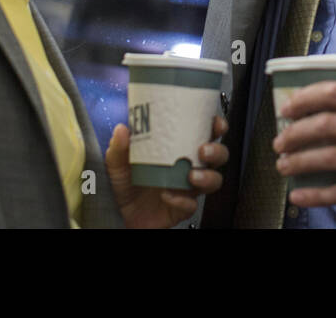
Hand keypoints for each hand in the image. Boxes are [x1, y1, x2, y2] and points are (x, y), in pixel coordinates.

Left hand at [106, 114, 228, 228]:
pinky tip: (168, 195)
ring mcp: (188, 188)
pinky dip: (182, 200)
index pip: (205, 133)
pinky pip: (191, 204)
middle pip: (217, 156)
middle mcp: (188, 167)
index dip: (215, 127)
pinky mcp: (183, 208)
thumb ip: (119, 147)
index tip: (214, 123)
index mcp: (178, 148)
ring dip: (207, 177)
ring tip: (191, 176)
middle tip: (203, 150)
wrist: (121, 213)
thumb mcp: (118, 161)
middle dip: (216, 151)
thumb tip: (122, 129)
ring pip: (213, 181)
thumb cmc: (126, 183)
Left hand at [272, 81, 335, 212]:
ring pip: (329, 156)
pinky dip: (315, 195)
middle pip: (327, 124)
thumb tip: (316, 115)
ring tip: (283, 165)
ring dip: (299, 162)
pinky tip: (298, 196)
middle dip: (295, 133)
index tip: (287, 107)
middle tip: (280, 141)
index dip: (306, 98)